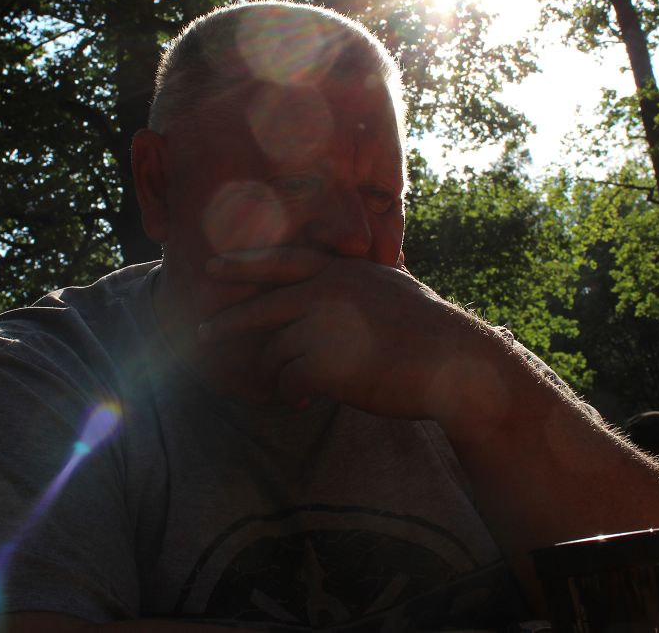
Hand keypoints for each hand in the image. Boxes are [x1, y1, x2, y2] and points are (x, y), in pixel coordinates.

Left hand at [198, 247, 504, 419]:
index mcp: (342, 269)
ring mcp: (322, 327)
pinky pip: (289, 382)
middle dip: (227, 323)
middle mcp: (326, 291)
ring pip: (274, 353)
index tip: (212, 268)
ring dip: (275, 374)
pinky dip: (291, 394)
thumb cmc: (431, 329)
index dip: (244, 264)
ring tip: (288, 387)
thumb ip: (369, 273)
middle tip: (203, 332)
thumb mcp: (396, 285)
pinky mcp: (324, 364)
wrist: (455, 366)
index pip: (281, 261)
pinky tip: (303, 401)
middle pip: (260, 308)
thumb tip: (367, 255)